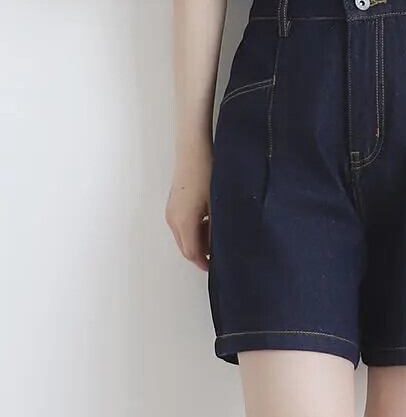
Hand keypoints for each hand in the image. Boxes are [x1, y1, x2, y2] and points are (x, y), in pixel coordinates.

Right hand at [165, 145, 212, 270]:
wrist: (192, 149)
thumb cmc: (206, 173)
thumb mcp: (217, 203)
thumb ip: (217, 227)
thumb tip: (222, 244)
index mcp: (183, 222)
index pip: (192, 253)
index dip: (204, 263)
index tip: (217, 267)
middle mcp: (173, 220)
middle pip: (186, 247)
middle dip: (201, 254)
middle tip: (220, 254)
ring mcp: (171, 211)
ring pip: (184, 236)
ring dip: (199, 240)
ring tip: (218, 234)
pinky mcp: (173, 203)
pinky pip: (182, 224)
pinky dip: (194, 229)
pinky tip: (209, 220)